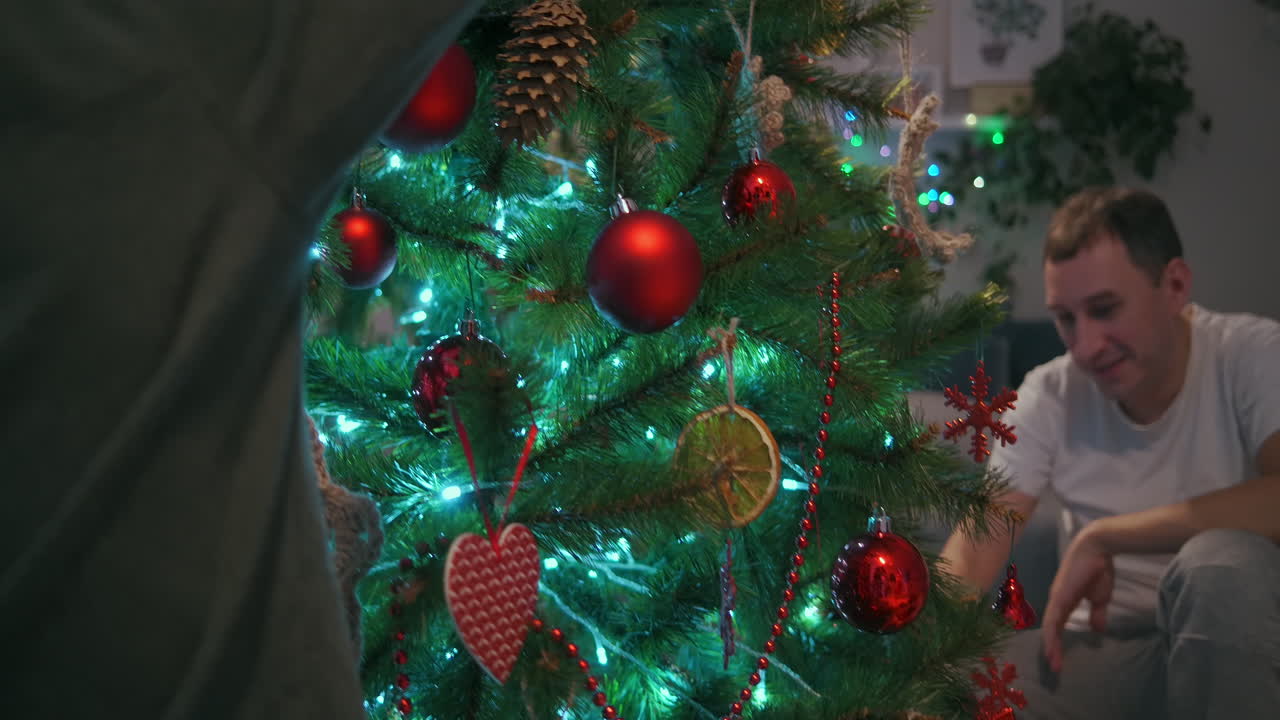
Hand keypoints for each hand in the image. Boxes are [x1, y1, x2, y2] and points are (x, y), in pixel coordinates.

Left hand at [1040, 526, 1114, 672]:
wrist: (1097, 549)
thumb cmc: (1098, 570)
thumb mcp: (1100, 597)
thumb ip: (1097, 614)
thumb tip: (1098, 630)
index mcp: (1065, 601)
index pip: (1058, 625)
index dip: (1058, 642)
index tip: (1060, 659)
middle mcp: (1056, 600)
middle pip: (1050, 629)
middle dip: (1052, 648)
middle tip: (1055, 667)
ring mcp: (1056, 598)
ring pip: (1049, 627)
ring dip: (1051, 646)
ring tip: (1054, 663)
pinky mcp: (1059, 596)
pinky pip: (1053, 619)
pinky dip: (1052, 635)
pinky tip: (1053, 646)